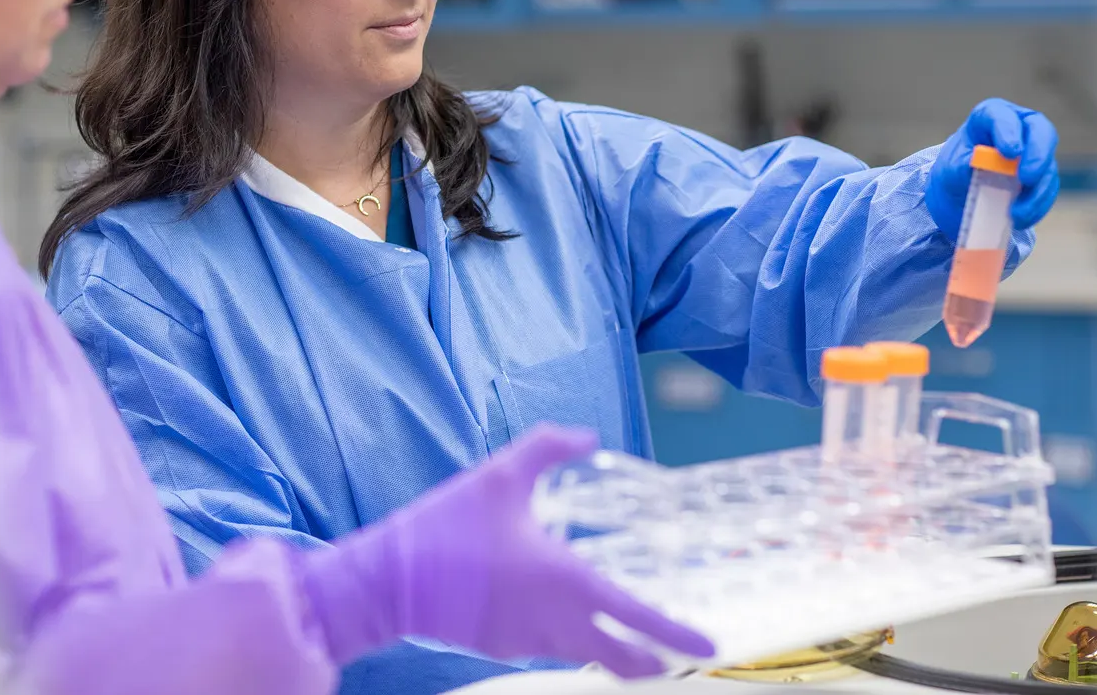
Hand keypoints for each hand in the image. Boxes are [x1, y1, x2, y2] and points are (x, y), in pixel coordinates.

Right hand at [306, 425, 714, 677]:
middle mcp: (553, 622)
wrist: (388, 580)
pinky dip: (568, 636)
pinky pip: (548, 644)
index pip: (636, 617)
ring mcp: (527, 641)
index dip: (677, 634)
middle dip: (654, 661)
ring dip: (610, 646)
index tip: (708, 646)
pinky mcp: (501, 647)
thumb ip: (550, 448)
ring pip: (584, 651)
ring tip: (627, 630)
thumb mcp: (502, 473)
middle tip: (679, 655)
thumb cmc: (447, 525)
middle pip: (620, 658)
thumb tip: (588, 436)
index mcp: (565, 581)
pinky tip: (562, 612)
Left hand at [925, 98, 1059, 240]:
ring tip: (1016, 212)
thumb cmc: (954, 172)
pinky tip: (1021, 218)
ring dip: (1037, 190)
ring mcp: (1034, 151)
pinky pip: (1048, 188)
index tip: (1009, 152)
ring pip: (1048, 164)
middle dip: (1038, 155)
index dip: (1009, 130)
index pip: (1002, 116)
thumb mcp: (949, 170)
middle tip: (1028, 178)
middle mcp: (1018, 128)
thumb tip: (975, 164)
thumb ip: (959, 166)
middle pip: (1040, 130)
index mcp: (990, 118)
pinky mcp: (1042, 175)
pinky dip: (1038, 205)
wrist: (961, 193)